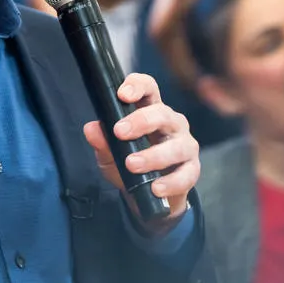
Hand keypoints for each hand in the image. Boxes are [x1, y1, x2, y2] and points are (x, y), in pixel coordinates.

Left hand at [81, 73, 198, 222]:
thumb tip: (91, 129)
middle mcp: (171, 124)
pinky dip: (171, 181)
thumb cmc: (128, 166)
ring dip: (153, 155)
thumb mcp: (109, 154)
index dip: (137, 86)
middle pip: (162, 114)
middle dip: (141, 121)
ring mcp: (185, 145)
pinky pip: (186, 174)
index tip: (122, 94)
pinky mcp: (192, 170)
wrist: (145, 196)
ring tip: (132, 165)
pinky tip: (156, 187)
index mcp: (150, 111)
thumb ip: (102, 142)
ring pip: (177, 146)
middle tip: (120, 132)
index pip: (148, 88)